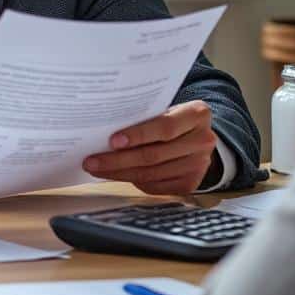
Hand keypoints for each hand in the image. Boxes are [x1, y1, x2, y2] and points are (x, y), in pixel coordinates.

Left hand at [82, 101, 217, 194]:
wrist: (197, 137)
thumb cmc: (171, 119)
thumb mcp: (166, 109)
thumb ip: (144, 116)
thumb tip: (103, 129)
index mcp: (197, 115)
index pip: (165, 127)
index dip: (138, 135)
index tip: (112, 141)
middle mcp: (202, 141)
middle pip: (154, 155)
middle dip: (118, 160)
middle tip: (92, 161)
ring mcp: (198, 165)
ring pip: (151, 174)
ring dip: (119, 173)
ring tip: (96, 169)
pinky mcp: (190, 183)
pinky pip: (154, 185)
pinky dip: (131, 181)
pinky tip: (114, 175)